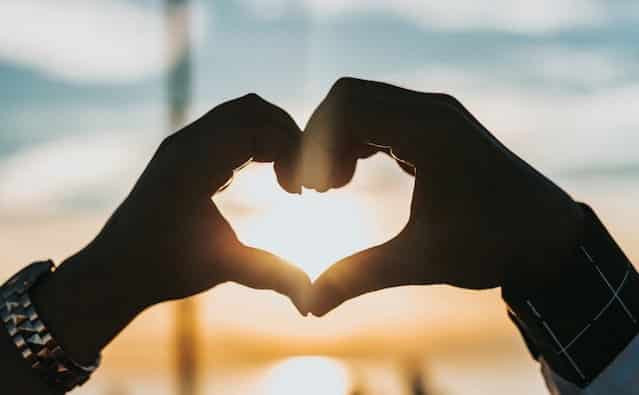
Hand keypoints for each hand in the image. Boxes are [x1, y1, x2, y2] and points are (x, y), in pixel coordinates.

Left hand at [33, 94, 310, 362]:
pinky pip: (227, 126)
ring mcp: (182, 143)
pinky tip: (264, 175)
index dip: (292, 152)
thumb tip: (311, 300)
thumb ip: (271, 275)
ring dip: (272, 135)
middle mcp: (186, 142)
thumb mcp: (222, 268)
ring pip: (240, 112)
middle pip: (253, 108)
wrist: (113, 270)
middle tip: (301, 178)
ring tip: (287, 177)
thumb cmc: (163, 270)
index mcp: (194, 163)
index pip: (259, 128)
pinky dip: (254, 140)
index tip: (301, 193)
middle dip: (288, 136)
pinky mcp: (182, 150)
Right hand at [290, 78, 584, 315]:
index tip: (313, 191)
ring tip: (333, 187)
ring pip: (364, 103)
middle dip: (321, 139)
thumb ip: (358, 277)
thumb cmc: (492, 247)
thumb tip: (310, 307)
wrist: (548, 237)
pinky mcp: (437, 126)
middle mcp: (432, 111)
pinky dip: (357, 139)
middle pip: (349, 97)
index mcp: (429, 132)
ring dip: (338, 139)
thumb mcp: (420, 261)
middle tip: (318, 189)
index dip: (316, 143)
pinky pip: (381, 115)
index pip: (348, 106)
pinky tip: (352, 176)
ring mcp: (436, 114)